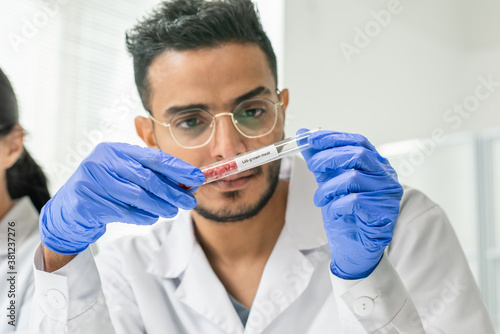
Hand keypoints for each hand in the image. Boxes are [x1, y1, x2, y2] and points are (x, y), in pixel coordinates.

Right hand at [40, 142, 203, 254]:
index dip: (178, 168)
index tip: (197, 178)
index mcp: (115, 150)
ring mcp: (92, 181)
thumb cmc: (105, 190)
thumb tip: (186, 183)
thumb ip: (150, 175)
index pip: (153, 157)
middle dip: (172, 191)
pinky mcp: (86, 201)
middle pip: (147, 178)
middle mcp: (102, 161)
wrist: (70, 211)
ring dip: (160, 205)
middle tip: (190, 201)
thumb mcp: (125, 176)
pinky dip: (143, 216)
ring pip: (137, 196)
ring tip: (174, 211)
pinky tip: (153, 217)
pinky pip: (124, 211)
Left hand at [298, 129, 402, 278]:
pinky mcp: (384, 213)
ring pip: (353, 178)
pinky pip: (355, 200)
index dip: (333, 138)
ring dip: (329, 188)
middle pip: (358, 154)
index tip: (311, 138)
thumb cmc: (345, 215)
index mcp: (375, 164)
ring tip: (320, 199)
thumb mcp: (328, 183)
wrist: (353, 249)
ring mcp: (387, 194)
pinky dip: (337, 205)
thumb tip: (303, 134)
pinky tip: (334, 212)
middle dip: (329, 157)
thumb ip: (319, 160)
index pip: (358, 141)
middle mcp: (386, 176)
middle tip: (312, 166)